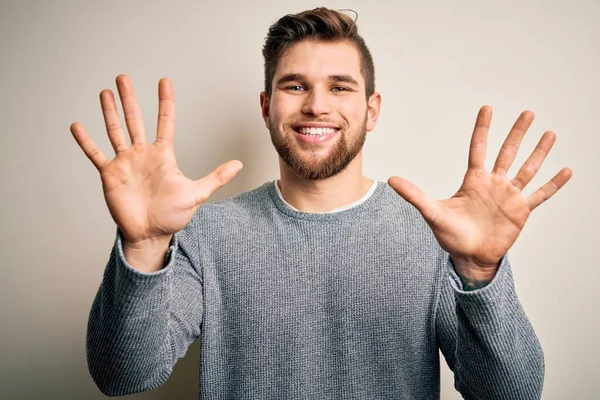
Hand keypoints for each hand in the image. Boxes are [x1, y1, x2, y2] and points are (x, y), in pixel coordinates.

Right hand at [70, 74, 242, 244]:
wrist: (151, 234)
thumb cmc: (173, 216)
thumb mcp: (197, 194)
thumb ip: (216, 177)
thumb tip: (239, 164)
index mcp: (163, 155)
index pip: (165, 121)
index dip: (165, 101)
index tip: (164, 81)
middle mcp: (142, 154)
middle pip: (135, 120)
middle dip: (130, 98)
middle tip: (123, 77)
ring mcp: (125, 163)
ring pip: (115, 131)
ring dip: (110, 112)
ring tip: (105, 92)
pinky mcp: (110, 175)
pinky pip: (95, 154)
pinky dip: (86, 141)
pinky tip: (77, 125)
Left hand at [388, 106, 571, 274]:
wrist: (469, 256)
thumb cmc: (451, 235)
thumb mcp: (432, 212)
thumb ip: (415, 195)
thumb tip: (391, 180)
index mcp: (474, 180)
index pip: (479, 148)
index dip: (483, 128)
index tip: (488, 108)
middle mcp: (494, 183)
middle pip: (508, 152)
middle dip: (517, 133)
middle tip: (528, 113)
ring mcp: (509, 196)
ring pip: (526, 168)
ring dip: (538, 152)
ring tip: (549, 134)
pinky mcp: (521, 211)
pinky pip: (540, 194)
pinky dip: (553, 184)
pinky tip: (566, 170)